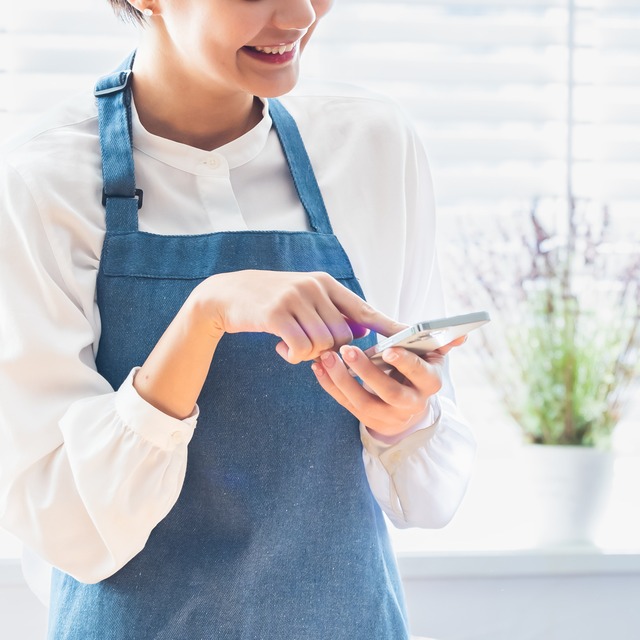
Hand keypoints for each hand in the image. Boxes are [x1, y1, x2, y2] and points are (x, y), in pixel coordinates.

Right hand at [189, 270, 402, 362]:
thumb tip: (361, 333)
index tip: (412, 338)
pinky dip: (293, 355)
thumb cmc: (270, 301)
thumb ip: (332, 312)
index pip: (365, 310)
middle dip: (331, 350)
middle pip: (343, 336)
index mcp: (327, 284)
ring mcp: (295, 298)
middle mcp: (315, 287)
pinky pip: (301, 348)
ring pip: (323, 344)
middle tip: (309, 347)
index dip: (389, 326)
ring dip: (309, 353)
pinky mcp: (276, 314)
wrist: (227, 296)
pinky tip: (281, 347)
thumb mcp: (304, 298)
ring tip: (290, 344)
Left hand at [312, 337, 465, 438]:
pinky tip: (319, 368)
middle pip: (390, 392)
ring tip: (328, 358)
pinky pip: (346, 404)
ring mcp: (388, 415)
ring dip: (343, 380)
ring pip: (364, 402)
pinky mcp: (368, 420)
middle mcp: (411, 404)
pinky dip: (330, 386)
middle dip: (367, 372)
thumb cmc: (417, 371)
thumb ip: (442, 344)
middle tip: (348, 350)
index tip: (389, 349)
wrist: (407, 406)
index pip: (421, 375)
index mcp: (429, 383)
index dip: (406, 363)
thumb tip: (460, 335)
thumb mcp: (431, 358)